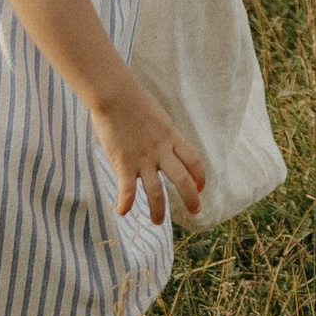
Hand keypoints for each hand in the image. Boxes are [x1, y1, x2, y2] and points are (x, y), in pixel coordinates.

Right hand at [94, 80, 205, 230]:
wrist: (115, 94)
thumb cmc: (133, 100)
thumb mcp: (157, 116)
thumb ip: (161, 133)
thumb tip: (163, 140)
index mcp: (171, 137)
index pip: (194, 160)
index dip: (200, 176)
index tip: (200, 187)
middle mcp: (161, 150)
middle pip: (183, 179)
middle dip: (191, 198)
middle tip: (195, 211)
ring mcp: (143, 158)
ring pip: (156, 191)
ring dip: (159, 210)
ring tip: (158, 222)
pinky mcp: (124, 162)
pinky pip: (127, 188)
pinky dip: (125, 202)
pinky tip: (122, 212)